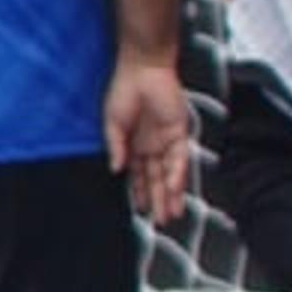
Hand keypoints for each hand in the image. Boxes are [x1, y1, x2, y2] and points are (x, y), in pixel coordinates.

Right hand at [105, 54, 190, 228]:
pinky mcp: (179, 134)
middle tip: (161, 221)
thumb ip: (115, 147)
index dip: (139, 192)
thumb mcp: (112, 122)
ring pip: (170, 175)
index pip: (138, 175)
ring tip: (170, 214)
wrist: (143, 70)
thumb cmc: (124, 90)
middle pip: (156, 179)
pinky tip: (173, 190)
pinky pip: (180, 159)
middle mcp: (152, 146)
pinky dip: (176, 176)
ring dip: (170, 195)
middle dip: (158, 200)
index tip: (141, 210)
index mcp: (134, 143)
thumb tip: (115, 169)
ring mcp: (167, 141)